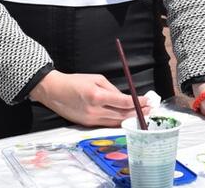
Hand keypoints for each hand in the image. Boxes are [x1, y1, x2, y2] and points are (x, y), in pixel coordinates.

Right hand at [29, 70, 149, 126]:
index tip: (148, 100)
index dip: (138, 102)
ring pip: (116, 122)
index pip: (124, 102)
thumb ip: (113, 89)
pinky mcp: (87, 124)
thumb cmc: (76, 81)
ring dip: (130, 119)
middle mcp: (95, 110)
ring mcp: (90, 120)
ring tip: (143, 114)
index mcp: (98, 96)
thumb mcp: (97, 78)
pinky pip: (107, 124)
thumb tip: (126, 97)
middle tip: (150, 109)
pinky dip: (119, 121)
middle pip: (122, 115)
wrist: (54, 91)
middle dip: (138, 112)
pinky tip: (127, 118)